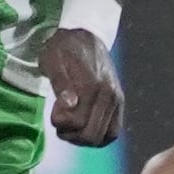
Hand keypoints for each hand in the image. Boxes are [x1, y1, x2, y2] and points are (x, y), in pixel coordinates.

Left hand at [33, 23, 120, 148]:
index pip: (78, 122)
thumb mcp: (53, 60)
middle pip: (91, 135)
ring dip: (84, 139)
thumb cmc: (64, 48)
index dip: (61, 123)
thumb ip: (61, 84)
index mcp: (93, 84)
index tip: (54, 112)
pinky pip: (113, 132)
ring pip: (104, 138)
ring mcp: (117, 100)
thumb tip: (69, 104)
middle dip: (71, 134)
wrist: (85, 35)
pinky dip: (98, 136)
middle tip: (60, 122)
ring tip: (70, 126)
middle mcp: (109, 95)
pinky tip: (83, 127)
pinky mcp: (119, 103)